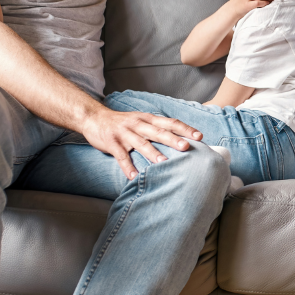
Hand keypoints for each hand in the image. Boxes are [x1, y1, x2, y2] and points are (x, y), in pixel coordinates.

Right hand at [80, 106, 203, 180]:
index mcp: (148, 119)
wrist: (94, 117)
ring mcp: (125, 133)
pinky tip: (134, 176)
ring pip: (141, 143)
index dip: (185, 129)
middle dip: (173, 139)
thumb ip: (158, 128)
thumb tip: (182, 139)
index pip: (170, 122)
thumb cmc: (123, 123)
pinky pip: (121, 156)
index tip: (200, 136)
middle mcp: (138, 124)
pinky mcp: (112, 143)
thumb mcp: (142, 120)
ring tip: (163, 163)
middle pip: (158, 132)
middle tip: (186, 147)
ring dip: (152, 153)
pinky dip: (127, 167)